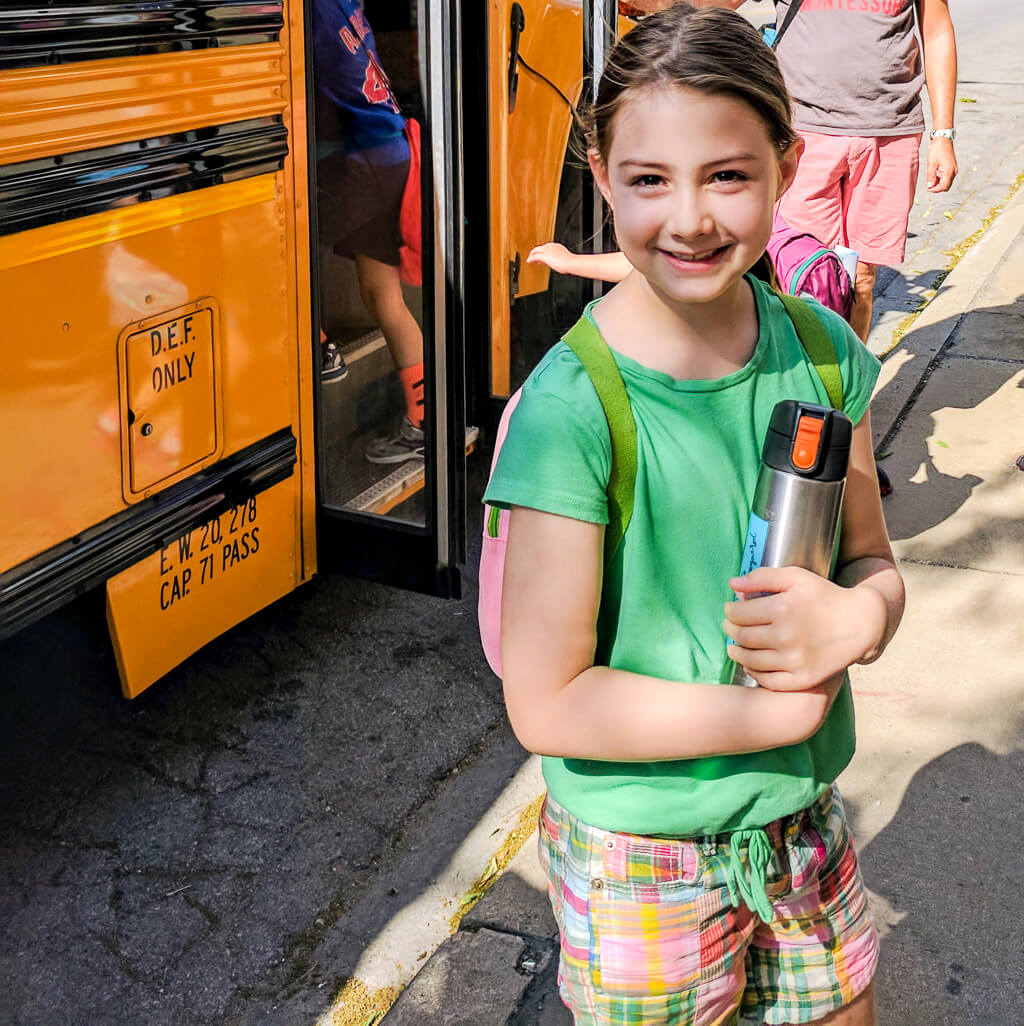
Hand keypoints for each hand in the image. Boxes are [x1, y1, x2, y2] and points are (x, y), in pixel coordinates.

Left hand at [526, 242, 575, 274]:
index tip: (542, 257)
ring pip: (536, 251)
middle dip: (536, 253)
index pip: (547, 248)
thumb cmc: (570, 263)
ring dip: (532, 255)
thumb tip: (559, 263)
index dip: (543, 252)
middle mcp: (550, 246)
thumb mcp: (564, 259)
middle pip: (540, 248)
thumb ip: (560, 259)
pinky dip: (530, 259)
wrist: (570, 263)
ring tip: (530, 260)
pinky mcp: (543, 256)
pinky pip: (534, 257)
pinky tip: (529, 261)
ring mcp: (546, 250)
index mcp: (557, 246)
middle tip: (533, 258)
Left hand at [723, 566, 886, 690]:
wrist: (862, 623)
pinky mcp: (803, 679)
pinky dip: (755, 673)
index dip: (729, 611)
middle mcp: (786, 637)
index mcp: (782, 609)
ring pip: (750, 660)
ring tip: (734, 647)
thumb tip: (732, 584)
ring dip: (737, 652)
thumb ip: (763, 577)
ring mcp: (794, 661)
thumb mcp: (797, 577)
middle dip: (730, 630)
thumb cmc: (826, 596)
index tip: (730, 609)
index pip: (738, 614)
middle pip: (741, 636)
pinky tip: (751, 665)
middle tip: (729, 627)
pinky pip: (768, 680)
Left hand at [926, 136, 957, 192]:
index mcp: (949, 171)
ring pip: (947, 182)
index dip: (935, 190)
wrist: (943, 139)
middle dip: (937, 188)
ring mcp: (954, 169)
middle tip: (928, 185)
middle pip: (946, 186)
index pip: (943, 186)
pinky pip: (947, 177)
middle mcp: (954, 171)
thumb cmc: (937, 149)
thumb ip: (930, 176)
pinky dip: (941, 179)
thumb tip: (930, 186)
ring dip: (939, 184)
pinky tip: (935, 176)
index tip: (927, 188)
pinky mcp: (952, 167)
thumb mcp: (931, 163)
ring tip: (931, 179)